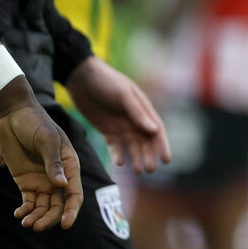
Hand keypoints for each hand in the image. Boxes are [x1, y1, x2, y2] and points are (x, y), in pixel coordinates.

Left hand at [0, 77, 82, 229]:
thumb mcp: (46, 139)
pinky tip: (18, 214)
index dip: (72, 209)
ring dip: (37, 216)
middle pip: (59, 204)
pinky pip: (29, 201)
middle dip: (50, 218)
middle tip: (37, 227)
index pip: (74, 192)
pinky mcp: (26, 181)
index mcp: (69, 164)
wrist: (12, 114)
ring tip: (25, 222)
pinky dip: (25, 210)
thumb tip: (62, 185)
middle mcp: (58, 175)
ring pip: (44, 206)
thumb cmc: (34, 122)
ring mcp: (42, 179)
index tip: (65, 224)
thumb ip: (53, 162)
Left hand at [64, 56, 170, 173]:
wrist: (81, 77)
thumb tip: (154, 130)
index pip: (156, 129)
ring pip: (131, 145)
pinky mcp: (105, 129)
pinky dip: (117, 154)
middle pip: (145, 140)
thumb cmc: (106, 81)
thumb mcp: (123, 95)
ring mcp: (120, 124)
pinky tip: (119, 163)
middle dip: (149, 155)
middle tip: (149, 170)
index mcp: (142, 108)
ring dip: (136, 157)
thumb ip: (137, 113)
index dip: (162, 144)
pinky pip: (114, 145)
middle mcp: (134, 118)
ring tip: (138, 171)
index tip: (166, 160)